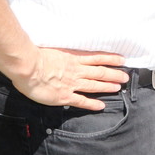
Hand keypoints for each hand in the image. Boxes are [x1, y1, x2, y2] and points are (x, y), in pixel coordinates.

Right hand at [12, 48, 128, 110]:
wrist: (28, 66)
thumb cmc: (36, 55)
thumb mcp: (54, 48)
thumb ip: (63, 51)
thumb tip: (66, 50)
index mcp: (74, 58)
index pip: (98, 57)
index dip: (111, 59)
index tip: (122, 59)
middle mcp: (76, 70)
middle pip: (100, 72)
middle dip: (114, 74)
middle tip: (125, 77)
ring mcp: (72, 84)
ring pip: (94, 85)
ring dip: (107, 87)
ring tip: (118, 88)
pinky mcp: (64, 96)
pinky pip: (81, 101)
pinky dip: (92, 104)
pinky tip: (100, 106)